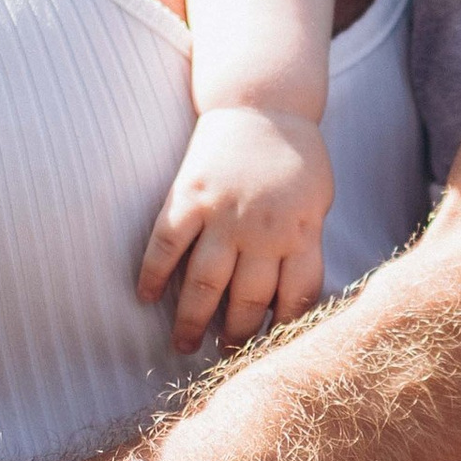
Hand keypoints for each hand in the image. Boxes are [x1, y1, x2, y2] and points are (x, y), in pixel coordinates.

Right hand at [137, 105, 332, 350]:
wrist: (264, 103)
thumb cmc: (297, 157)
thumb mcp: (318, 202)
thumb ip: (306, 245)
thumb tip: (293, 298)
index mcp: (300, 232)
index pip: (295, 297)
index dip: (282, 330)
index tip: (270, 352)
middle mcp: (262, 230)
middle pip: (247, 299)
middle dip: (236, 336)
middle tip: (224, 356)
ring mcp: (223, 214)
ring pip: (204, 283)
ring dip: (191, 320)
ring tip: (183, 346)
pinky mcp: (189, 196)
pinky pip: (166, 243)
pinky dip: (152, 273)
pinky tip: (142, 297)